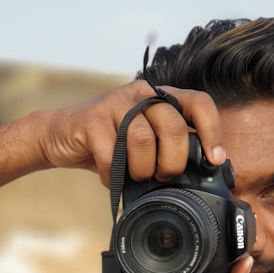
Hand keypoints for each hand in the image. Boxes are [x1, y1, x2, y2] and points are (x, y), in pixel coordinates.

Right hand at [38, 80, 226, 186]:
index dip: (212, 131)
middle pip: (174, 126)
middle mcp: (140, 94)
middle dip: (173, 162)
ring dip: (142, 169)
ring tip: (135, 177)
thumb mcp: (143, 141)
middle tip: (163, 176)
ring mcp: (115, 103)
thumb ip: (168, 146)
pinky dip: (113, 176)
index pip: (199, 103)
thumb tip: (201, 172)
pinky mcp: (91, 119)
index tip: (215, 159)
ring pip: (143, 141)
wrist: (58, 137)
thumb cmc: (107, 143)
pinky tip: (111, 178)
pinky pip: (112, 156)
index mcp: (159, 97)